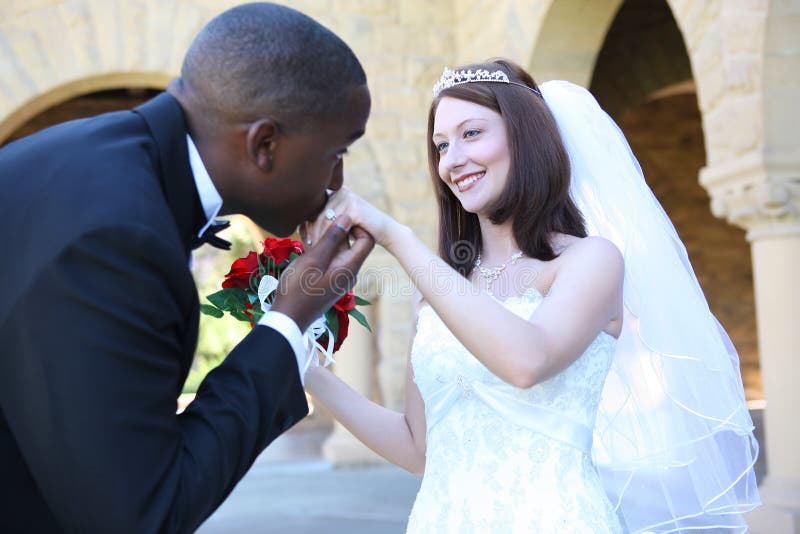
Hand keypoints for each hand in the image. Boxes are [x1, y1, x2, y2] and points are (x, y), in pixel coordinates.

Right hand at [271, 214, 373, 331]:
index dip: (358, 224)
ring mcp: (337, 278)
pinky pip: (328, 260)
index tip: (341, 214)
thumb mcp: (314, 260)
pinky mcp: (327, 281)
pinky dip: (319, 248)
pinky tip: (303, 238)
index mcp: (349, 267)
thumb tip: (347, 217)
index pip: (367, 240)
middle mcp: (348, 273)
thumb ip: (331, 238)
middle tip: (319, 216)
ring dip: (325, 237)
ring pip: (336, 251)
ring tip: (307, 225)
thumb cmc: (299, 289)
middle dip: (337, 228)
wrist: (287, 319)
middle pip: (351, 244)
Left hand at [307, 187, 401, 248]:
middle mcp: (341, 191)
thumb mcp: (340, 223)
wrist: (386, 232)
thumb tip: (297, 225)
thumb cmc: (362, 229)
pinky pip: (333, 224)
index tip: (302, 237)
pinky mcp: (353, 207)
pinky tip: (322, 248)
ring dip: (316, 235)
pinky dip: (326, 237)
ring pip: (323, 218)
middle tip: (306, 245)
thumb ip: (324, 220)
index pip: (314, 205)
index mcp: (336, 191)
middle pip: (316, 211)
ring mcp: (347, 197)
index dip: (306, 221)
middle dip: (310, 229)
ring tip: (313, 249)